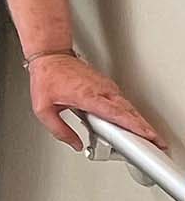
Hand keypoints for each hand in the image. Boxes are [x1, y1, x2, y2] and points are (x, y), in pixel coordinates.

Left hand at [28, 54, 166, 151]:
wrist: (50, 55)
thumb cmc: (47, 77)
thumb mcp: (43, 108)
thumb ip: (59, 130)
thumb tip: (75, 144)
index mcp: (86, 95)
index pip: (116, 113)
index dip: (134, 126)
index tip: (148, 135)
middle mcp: (100, 90)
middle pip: (128, 111)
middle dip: (144, 128)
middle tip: (157, 142)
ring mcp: (105, 86)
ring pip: (127, 106)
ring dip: (139, 121)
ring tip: (149, 137)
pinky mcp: (106, 85)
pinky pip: (122, 101)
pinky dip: (130, 113)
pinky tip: (133, 123)